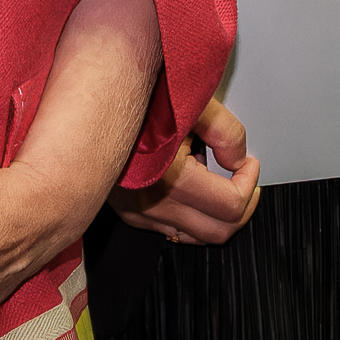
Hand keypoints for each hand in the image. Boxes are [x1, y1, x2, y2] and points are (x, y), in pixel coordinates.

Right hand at [114, 95, 260, 244]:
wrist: (90, 107)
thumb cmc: (136, 102)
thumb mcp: (191, 104)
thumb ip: (225, 132)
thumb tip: (238, 159)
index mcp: (172, 182)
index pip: (231, 207)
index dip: (249, 182)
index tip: (249, 163)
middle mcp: (153, 206)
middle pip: (218, 232)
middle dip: (242, 207)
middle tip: (246, 181)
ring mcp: (139, 214)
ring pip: (194, 237)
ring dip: (216, 216)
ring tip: (220, 185)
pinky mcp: (129, 213)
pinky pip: (170, 230)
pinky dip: (190, 216)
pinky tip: (189, 187)